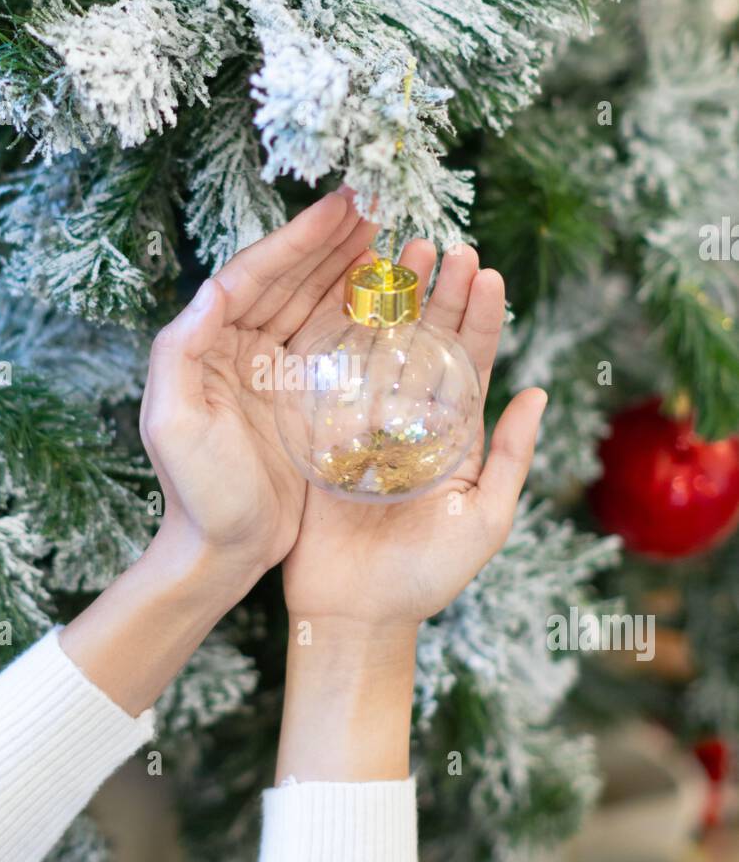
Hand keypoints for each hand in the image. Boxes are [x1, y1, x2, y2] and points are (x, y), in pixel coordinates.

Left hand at [139, 189, 375, 581]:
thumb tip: (215, 288)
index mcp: (207, 345)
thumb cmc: (197, 493)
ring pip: (313, 304)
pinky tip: (385, 293)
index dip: (295, 241)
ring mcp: (273, 372)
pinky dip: (357, 314)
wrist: (221, 552)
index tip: (336, 209)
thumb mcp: (174, 424)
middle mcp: (239, 349)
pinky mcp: (302, 399)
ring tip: (385, 234)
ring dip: (346, 268)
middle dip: (326, 242)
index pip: (253, 277)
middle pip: (287, 281)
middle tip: (370, 205)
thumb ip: (182, 352)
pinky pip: (334, 344)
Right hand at [283, 240, 546, 636]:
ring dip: (394, 303)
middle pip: (429, 344)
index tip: (487, 272)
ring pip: (383, 349)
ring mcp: (364, 425)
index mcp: (453, 438)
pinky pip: (334, 378)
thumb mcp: (484, 520)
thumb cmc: (427, 577)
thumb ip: (510, 457)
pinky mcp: (323, 435)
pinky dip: (342, 335)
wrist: (356, 614)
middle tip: (448, 246)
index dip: (480, 318)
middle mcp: (410, 423)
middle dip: (440, 295)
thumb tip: (539, 393)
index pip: (471, 364)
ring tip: (405, 254)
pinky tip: (349, 295)